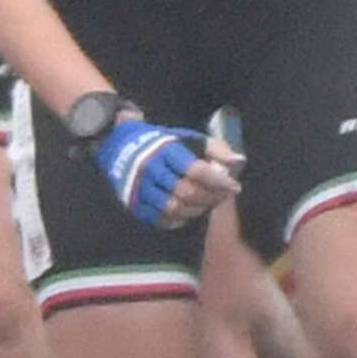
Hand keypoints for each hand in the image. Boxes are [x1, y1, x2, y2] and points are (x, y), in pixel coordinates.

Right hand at [94, 115, 240, 229]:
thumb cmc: (162, 143)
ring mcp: (140, 189)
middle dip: (211, 197)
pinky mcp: (134, 204)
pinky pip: (161, 219)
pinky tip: (190, 212)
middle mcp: (151, 170)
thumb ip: (214, 148)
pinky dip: (180, 219)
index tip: (234, 186)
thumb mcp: (187, 138)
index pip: (196, 170)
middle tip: (224, 196)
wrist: (118, 146)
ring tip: (208, 203)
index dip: (218, 180)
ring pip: (175, 208)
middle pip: (187, 192)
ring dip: (198, 209)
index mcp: (166, 150)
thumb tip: (238, 161)